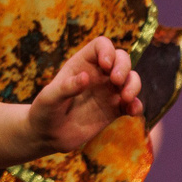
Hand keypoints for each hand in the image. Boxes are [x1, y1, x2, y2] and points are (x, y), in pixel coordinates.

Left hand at [24, 36, 142, 153]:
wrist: (47, 135)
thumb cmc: (44, 111)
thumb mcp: (49, 98)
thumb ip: (66, 87)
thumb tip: (86, 77)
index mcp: (82, 64)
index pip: (102, 45)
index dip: (108, 51)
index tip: (105, 66)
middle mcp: (98, 75)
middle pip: (121, 59)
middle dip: (124, 67)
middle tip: (116, 81)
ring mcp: (108, 92)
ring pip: (131, 79)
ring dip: (134, 85)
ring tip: (126, 98)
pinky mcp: (114, 110)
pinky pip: (132, 104)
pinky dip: (136, 106)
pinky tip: (131, 112)